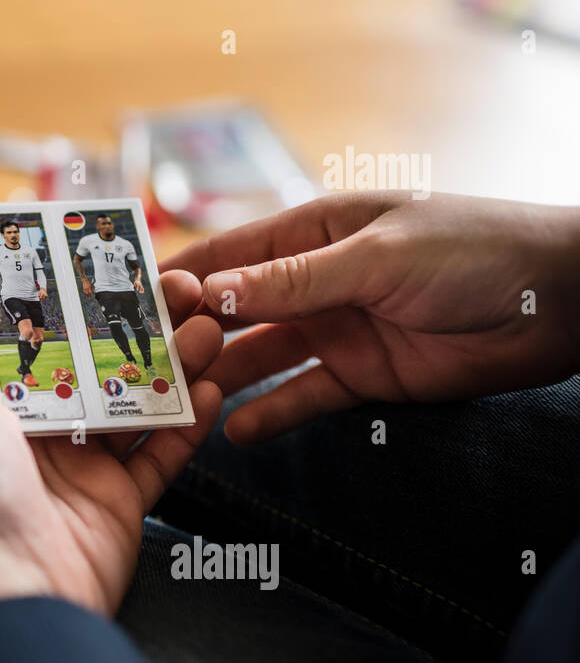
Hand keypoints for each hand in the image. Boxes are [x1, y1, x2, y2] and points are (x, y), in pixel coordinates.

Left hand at [0, 278, 222, 645]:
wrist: (6, 597)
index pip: (37, 338)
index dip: (74, 301)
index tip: (113, 262)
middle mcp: (34, 434)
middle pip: (95, 365)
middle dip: (138, 327)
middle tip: (184, 290)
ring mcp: (79, 470)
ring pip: (135, 403)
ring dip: (174, 365)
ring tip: (210, 328)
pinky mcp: (118, 505)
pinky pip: (159, 456)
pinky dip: (188, 424)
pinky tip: (215, 388)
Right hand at [164, 190, 579, 445]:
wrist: (562, 303)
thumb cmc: (473, 249)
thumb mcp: (377, 257)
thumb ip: (294, 280)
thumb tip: (214, 291)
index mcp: (312, 231)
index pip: (227, 254)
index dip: (178, 277)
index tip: (126, 304)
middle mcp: (313, 280)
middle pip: (233, 310)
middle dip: (189, 333)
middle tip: (139, 363)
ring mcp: (335, 328)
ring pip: (259, 356)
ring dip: (221, 376)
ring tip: (175, 403)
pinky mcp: (361, 374)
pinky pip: (303, 395)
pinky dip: (270, 412)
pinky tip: (234, 431)